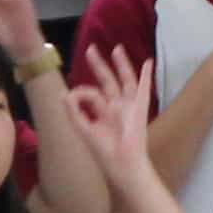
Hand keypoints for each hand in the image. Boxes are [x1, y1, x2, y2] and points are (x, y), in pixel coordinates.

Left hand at [61, 41, 155, 183]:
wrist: (122, 164)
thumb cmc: (104, 152)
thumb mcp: (84, 130)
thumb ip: (73, 111)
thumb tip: (64, 94)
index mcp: (102, 112)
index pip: (91, 94)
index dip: (80, 92)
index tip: (70, 96)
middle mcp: (115, 107)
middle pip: (107, 81)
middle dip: (99, 65)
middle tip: (90, 49)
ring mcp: (128, 106)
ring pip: (125, 80)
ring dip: (121, 64)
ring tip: (117, 49)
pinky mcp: (139, 108)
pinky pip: (144, 88)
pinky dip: (146, 75)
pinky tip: (148, 62)